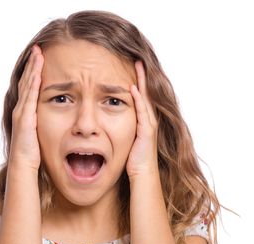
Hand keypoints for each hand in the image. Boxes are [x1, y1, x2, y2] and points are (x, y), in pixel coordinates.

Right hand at [8, 44, 43, 170]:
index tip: (41, 58)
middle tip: (38, 49)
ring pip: (28, 85)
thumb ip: (48, 124)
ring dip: (33, 69)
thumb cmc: (34, 155)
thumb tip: (61, 118)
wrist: (24, 167)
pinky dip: (33, 83)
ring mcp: (22, 113)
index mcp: (27, 112)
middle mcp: (22, 109)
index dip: (35, 72)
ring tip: (38, 53)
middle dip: (33, 65)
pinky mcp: (25, 119)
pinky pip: (30, 97)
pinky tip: (38, 72)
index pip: (31, 87)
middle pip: (28, 81)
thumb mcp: (44, 134)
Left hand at [126, 60, 159, 178]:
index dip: (137, 80)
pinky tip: (132, 88)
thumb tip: (104, 122)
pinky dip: (138, 99)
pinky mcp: (147, 131)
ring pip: (145, 98)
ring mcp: (149, 124)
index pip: (140, 95)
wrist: (141, 174)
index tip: (132, 66)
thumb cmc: (132, 160)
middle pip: (145, 92)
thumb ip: (119, 128)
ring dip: (142, 81)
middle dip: (142, 75)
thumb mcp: (124, 140)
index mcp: (143, 120)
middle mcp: (149, 119)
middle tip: (138, 58)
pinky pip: (143, 111)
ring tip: (138, 65)